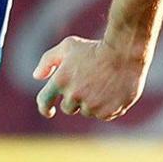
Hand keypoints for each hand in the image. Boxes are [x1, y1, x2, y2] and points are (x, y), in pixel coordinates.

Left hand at [33, 37, 148, 120]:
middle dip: (74, 98)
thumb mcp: (68, 46)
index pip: (44, 101)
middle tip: (87, 83)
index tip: (49, 111)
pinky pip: (102, 115)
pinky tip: (112, 91)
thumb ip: (48, 60)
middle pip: (68, 108)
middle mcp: (74, 95)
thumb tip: (37, 77)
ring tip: (102, 84)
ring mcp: (91, 105)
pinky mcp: (107, 112)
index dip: (45, 108)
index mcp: (60, 80)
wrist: (125, 52)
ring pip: (86, 112)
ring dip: (91, 103)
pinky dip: (105, 107)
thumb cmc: (94, 48)